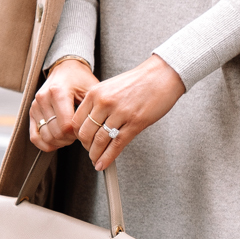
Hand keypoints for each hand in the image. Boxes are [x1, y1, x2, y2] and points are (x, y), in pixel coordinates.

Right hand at [29, 58, 98, 151]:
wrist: (66, 68)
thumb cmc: (81, 80)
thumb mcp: (91, 90)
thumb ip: (93, 109)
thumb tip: (96, 131)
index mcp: (58, 92)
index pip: (66, 126)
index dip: (78, 134)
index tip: (85, 129)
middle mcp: (43, 98)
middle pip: (56, 133)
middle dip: (70, 139)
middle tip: (79, 134)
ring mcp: (35, 106)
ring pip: (46, 137)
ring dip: (60, 142)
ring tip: (70, 135)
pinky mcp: (31, 112)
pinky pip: (35, 137)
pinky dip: (46, 144)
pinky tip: (57, 142)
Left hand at [72, 55, 185, 170]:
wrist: (162, 74)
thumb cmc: (139, 81)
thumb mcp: (111, 87)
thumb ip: (99, 103)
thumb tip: (92, 124)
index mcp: (95, 93)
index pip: (76, 121)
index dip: (78, 135)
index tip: (83, 141)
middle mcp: (104, 102)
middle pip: (85, 133)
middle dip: (86, 147)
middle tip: (91, 151)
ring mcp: (119, 113)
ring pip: (99, 141)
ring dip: (96, 155)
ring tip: (96, 161)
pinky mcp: (135, 123)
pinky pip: (116, 145)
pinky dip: (108, 158)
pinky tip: (104, 164)